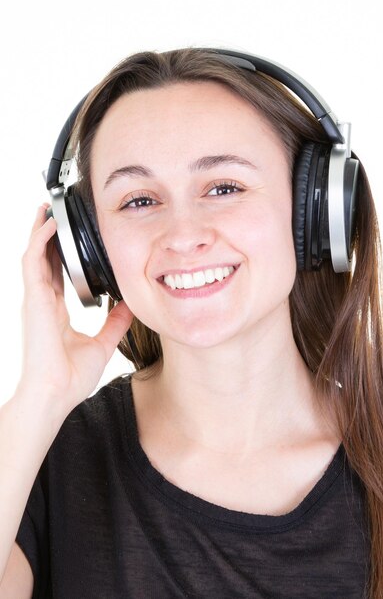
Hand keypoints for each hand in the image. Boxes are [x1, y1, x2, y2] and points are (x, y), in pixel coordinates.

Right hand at [17, 204, 133, 415]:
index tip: (70, 236)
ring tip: (48, 208)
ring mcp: (35, 299)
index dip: (60, 252)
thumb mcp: (102, 343)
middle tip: (56, 212)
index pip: (56, 272)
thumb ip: (114, 322)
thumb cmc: (70, 376)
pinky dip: (41, 240)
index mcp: (54, 310)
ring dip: (41, 230)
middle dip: (49, 235)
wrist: (55, 394)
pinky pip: (33, 261)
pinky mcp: (33, 299)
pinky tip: (50, 224)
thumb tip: (129, 305)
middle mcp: (43, 301)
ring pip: (35, 254)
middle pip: (44, 258)